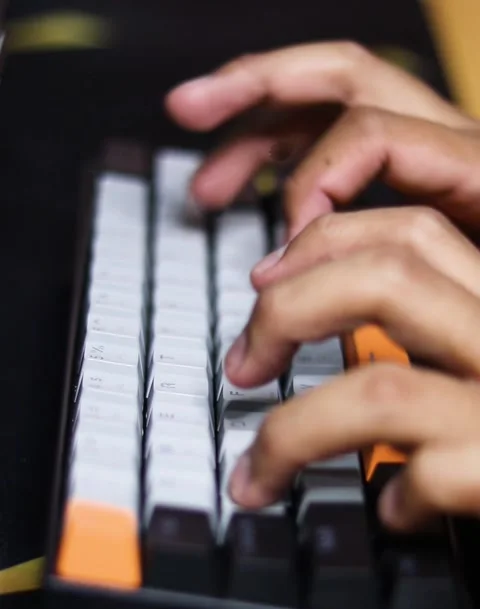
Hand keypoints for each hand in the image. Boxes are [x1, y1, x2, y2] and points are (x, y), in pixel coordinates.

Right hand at [165, 42, 479, 238]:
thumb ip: (423, 265)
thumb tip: (311, 270)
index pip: (369, 129)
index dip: (313, 185)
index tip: (288, 257)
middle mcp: (454, 147)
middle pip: (343, 78)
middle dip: (256, 89)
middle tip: (189, 111)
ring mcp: (435, 166)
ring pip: (332, 114)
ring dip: (261, 135)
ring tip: (209, 185)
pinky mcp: (423, 196)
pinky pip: (345, 162)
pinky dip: (293, 177)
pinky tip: (264, 212)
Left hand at [223, 207, 479, 531]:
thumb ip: (441, 329)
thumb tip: (345, 340)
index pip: (407, 230)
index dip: (320, 244)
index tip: (266, 282)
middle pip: (385, 279)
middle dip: (286, 313)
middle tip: (242, 364)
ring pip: (379, 390)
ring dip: (293, 432)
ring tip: (256, 473)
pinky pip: (428, 477)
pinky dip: (394, 499)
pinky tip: (392, 512)